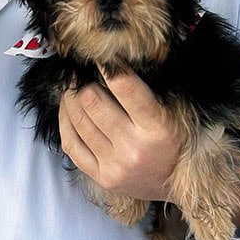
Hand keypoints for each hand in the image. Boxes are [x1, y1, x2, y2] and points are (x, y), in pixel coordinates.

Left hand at [58, 67, 182, 201]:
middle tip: (80, 72)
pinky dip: (64, 121)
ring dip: (70, 98)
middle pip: (92, 101)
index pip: (124, 87)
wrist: (174, 184)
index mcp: (157, 127)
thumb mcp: (172, 112)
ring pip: (78, 120)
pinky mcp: (101, 177)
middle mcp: (134, 148)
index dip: (108, 66)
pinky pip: (70, 144)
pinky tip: (66, 109)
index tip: (100, 55)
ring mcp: (115, 165)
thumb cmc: (174, 140)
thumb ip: (145, 89)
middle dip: (83, 81)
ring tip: (71, 87)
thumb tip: (112, 60)